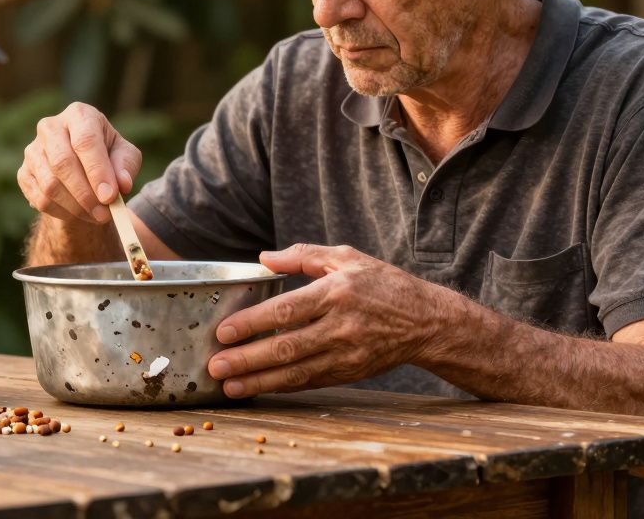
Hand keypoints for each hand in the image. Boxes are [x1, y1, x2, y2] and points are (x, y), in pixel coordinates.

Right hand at [17, 102, 141, 224]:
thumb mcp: (125, 156)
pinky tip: (79, 213)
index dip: (97, 171)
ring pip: (50, 185)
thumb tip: (122, 184)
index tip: (109, 197)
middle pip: (63, 162)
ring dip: (76, 207)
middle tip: (105, 213)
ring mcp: (33, 150)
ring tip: (96, 215)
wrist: (82, 167)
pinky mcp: (24, 173)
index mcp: (79, 115)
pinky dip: (62, 212)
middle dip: (85, 194)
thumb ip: (126, 166)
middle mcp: (50, 127)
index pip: (85, 140)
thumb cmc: (107, 156)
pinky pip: (41, 199)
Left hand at [206, 244, 449, 397]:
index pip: (286, 311)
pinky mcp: (350, 373)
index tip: (224, 332)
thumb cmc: (383, 285)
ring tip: (229, 386)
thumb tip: (263, 258)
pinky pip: (311, 382)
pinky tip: (258, 388)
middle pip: (286, 347)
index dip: (253, 323)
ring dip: (259, 381)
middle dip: (247, 359)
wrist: (428, 321)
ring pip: (296, 372)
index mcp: (336, 293)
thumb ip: (303, 254)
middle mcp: (340, 326)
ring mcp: (347, 354)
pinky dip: (282, 387)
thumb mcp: (347, 257)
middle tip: (215, 366)